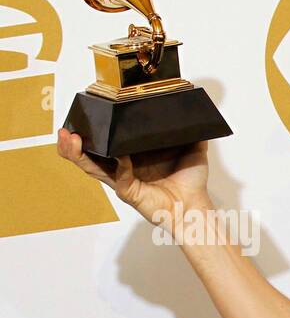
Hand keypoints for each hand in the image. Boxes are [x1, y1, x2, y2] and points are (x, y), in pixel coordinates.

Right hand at [56, 129, 211, 232]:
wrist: (196, 207)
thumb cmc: (192, 182)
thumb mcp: (193, 149)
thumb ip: (190, 131)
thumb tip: (195, 111)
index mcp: (131, 157)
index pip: (104, 144)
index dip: (89, 133)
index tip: (80, 118)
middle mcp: (123, 169)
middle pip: (88, 156)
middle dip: (73, 144)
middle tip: (65, 131)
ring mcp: (124, 181)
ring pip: (93, 168)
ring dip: (79, 154)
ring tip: (71, 139)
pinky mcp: (131, 193)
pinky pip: (120, 178)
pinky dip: (119, 166)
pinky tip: (118, 155)